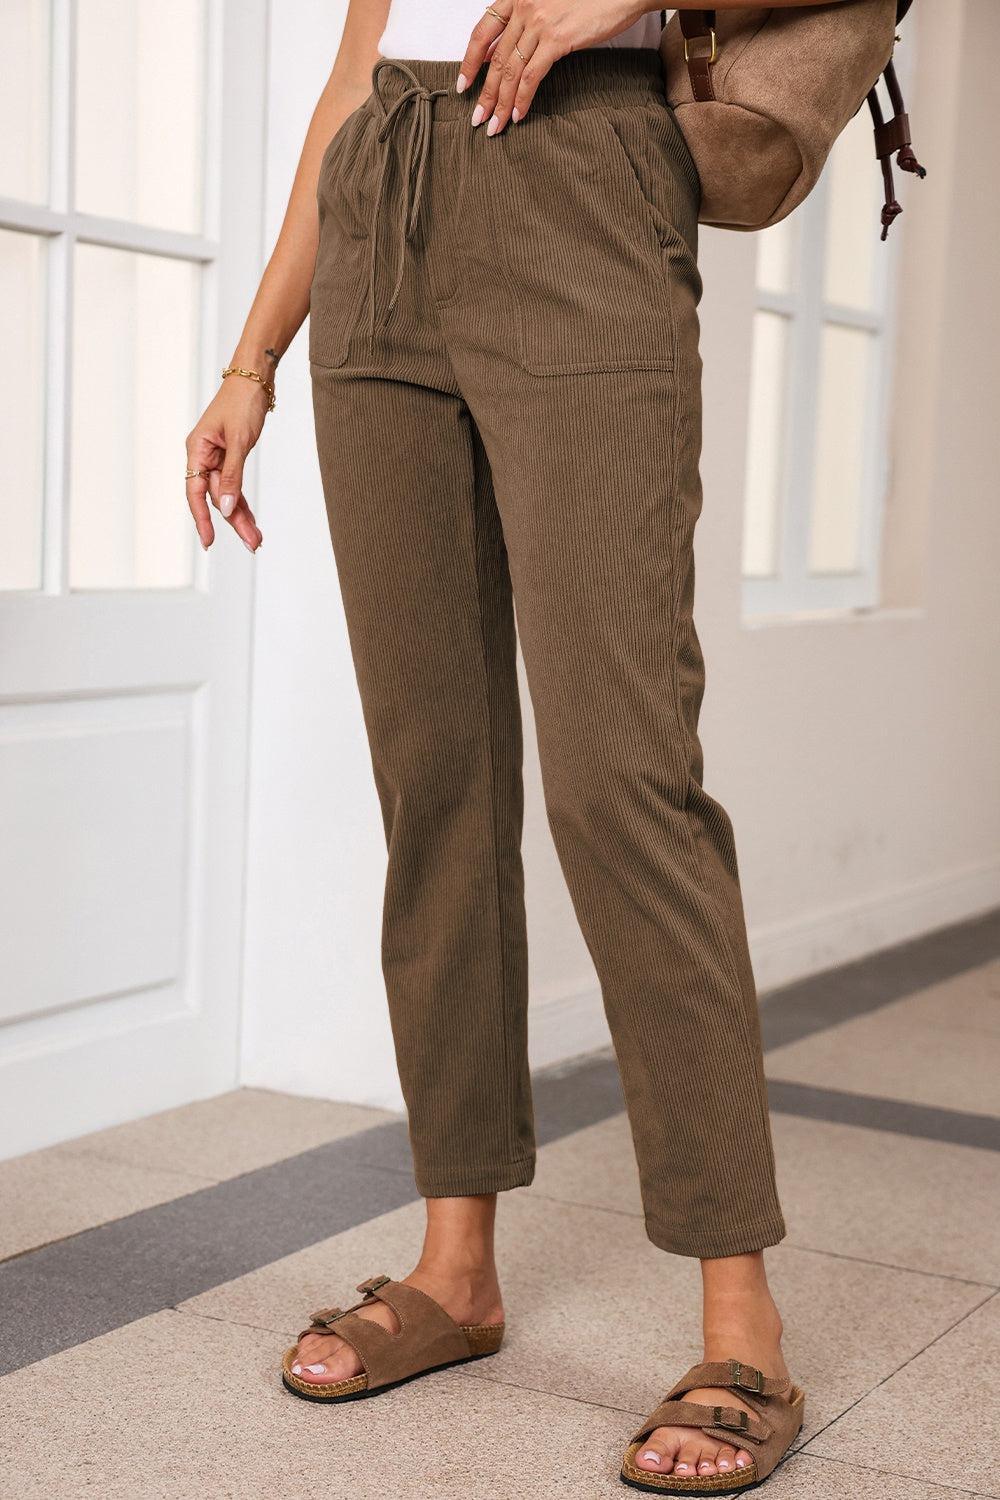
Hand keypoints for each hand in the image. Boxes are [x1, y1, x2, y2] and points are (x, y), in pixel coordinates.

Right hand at [185, 375, 268, 551]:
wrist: (254, 378)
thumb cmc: (243, 402)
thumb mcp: (239, 441)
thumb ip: (232, 475)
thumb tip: (226, 507)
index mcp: (197, 449)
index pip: (195, 491)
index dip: (201, 518)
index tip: (209, 541)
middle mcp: (203, 456)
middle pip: (215, 497)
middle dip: (234, 522)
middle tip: (253, 544)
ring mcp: (216, 458)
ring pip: (227, 495)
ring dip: (241, 516)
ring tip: (256, 539)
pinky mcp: (230, 457)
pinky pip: (234, 486)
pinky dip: (243, 502)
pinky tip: (251, 521)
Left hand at [457, 0, 655, 133]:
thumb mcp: (548, 4)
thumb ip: (525, 25)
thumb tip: (504, 53)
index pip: (482, 33)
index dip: (470, 61)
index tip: (463, 85)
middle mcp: (524, 7)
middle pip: (495, 59)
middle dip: (484, 94)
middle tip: (478, 118)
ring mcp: (539, 23)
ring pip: (510, 71)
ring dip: (501, 103)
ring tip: (495, 126)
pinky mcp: (557, 39)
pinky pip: (532, 76)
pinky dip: (523, 98)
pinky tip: (518, 115)